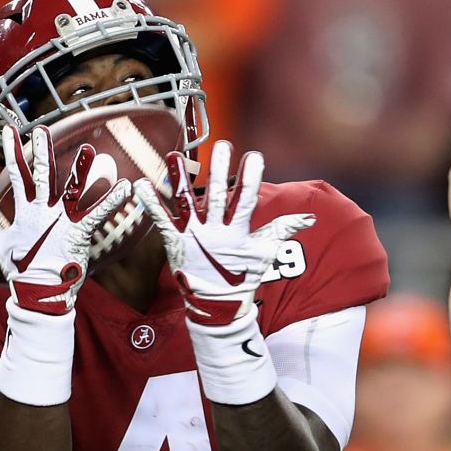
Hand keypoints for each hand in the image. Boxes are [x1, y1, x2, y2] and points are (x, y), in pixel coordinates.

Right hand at [0, 125, 132, 316]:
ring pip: (72, 189)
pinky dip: (112, 200)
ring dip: (81, 169)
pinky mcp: (78, 232)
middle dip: (41, 150)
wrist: (36, 292)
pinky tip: (125, 187)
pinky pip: (98, 213)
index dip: (12, 151)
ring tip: (90, 149)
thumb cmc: (18, 269)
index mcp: (24, 211)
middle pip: (41, 174)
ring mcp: (60, 221)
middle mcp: (42, 211)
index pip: (17, 174)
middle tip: (42, 129)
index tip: (10, 130)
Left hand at [136, 140, 315, 328]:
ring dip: (179, 179)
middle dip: (220, 171)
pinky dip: (151, 203)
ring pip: (186, 203)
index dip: (251, 179)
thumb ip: (283, 229)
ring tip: (174, 155)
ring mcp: (193, 236)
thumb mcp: (266, 252)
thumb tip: (309, 218)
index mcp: (238, 232)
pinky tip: (141, 184)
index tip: (254, 156)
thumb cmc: (243, 276)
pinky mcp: (175, 242)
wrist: (217, 305)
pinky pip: (161, 220)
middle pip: (218, 196)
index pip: (246, 200)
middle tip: (223, 146)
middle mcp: (215, 231)